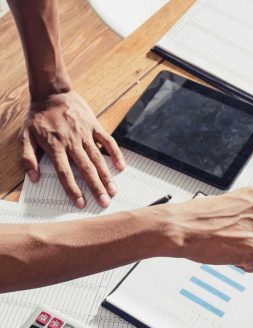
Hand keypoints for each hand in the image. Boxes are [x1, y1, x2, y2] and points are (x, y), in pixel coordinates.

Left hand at [20, 90, 125, 207]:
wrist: (51, 92)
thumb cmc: (38, 116)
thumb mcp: (24, 136)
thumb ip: (28, 158)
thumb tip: (34, 178)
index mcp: (54, 146)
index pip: (65, 172)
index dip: (73, 189)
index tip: (81, 203)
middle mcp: (71, 142)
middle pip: (85, 169)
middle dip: (96, 187)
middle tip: (104, 202)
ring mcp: (85, 134)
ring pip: (98, 158)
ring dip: (106, 176)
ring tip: (113, 191)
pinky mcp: (94, 126)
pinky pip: (108, 141)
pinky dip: (116, 154)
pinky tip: (122, 166)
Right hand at [160, 187, 252, 271]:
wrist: (181, 228)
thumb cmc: (197, 216)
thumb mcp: (227, 202)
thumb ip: (245, 211)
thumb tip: (251, 224)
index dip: (244, 226)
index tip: (230, 225)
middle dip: (246, 239)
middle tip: (225, 235)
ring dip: (243, 251)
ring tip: (223, 243)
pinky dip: (239, 264)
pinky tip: (225, 253)